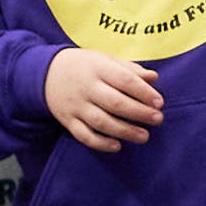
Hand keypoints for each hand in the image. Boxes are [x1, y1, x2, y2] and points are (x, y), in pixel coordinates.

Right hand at [44, 49, 162, 151]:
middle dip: (139, 113)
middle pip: (115, 103)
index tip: (159, 102)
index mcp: (98, 68)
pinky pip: (83, 135)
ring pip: (101, 122)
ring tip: (144, 136)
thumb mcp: (104, 59)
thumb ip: (129, 69)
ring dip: (125, 131)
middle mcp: (86, 87)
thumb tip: (154, 78)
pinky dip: (100, 143)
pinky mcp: (67, 120)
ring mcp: (75, 105)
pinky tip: (117, 146)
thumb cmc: (84, 66)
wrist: (45, 73)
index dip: (143, 92)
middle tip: (158, 119)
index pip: (124, 80)